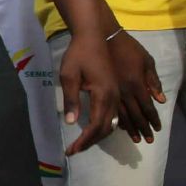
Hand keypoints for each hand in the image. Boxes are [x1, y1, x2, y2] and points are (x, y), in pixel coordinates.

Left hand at [57, 30, 160, 154]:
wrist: (95, 35)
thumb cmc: (79, 53)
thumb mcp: (69, 75)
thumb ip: (71, 99)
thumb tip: (71, 122)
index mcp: (104, 94)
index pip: (96, 125)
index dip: (84, 140)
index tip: (71, 151)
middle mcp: (114, 97)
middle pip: (107, 127)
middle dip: (91, 142)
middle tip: (75, 150)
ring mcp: (116, 94)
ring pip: (113, 122)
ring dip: (99, 135)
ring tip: (84, 143)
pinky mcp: (115, 90)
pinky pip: (115, 114)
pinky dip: (107, 126)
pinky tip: (98, 129)